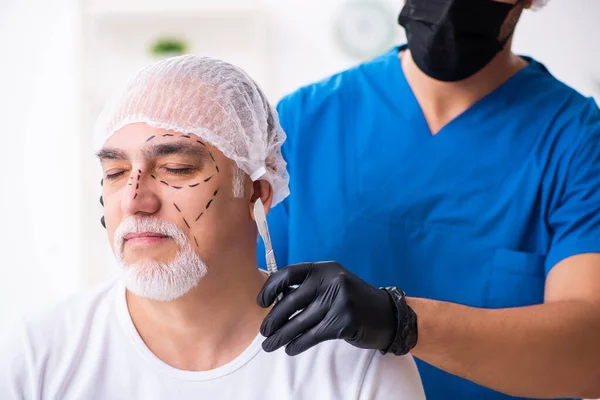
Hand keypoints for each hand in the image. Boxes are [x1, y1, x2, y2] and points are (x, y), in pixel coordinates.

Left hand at [257, 261, 399, 355]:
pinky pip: (313, 335)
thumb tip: (274, 301)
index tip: (261, 303)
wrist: (388, 315)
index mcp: (324, 268)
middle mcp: (331, 280)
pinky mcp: (344, 321)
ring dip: (281, 336)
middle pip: (290, 301)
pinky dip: (298, 344)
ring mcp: (339, 300)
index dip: (270, 288)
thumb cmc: (353, 300)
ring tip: (270, 345)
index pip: (289, 274)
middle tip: (264, 331)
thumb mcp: (333, 284)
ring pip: (299, 322)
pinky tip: (290, 348)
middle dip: (273, 319)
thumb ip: (309, 288)